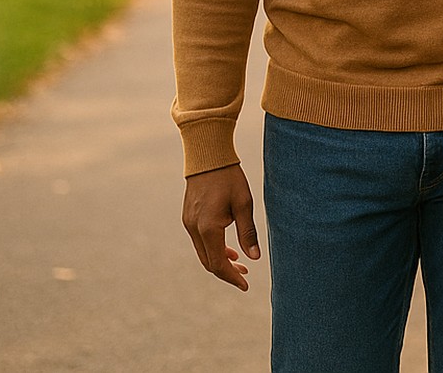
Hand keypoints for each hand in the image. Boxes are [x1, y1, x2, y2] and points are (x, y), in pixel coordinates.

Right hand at [182, 163, 259, 290]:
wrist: (207, 157)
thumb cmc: (229, 178)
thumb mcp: (244, 204)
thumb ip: (248, 232)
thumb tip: (254, 258)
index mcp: (208, 228)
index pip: (218, 263)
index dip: (232, 277)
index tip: (245, 285)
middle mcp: (194, 229)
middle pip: (209, 262)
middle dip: (226, 272)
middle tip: (245, 276)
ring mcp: (188, 223)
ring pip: (203, 253)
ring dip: (220, 261)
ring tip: (239, 263)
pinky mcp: (188, 217)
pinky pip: (200, 241)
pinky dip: (213, 249)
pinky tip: (228, 249)